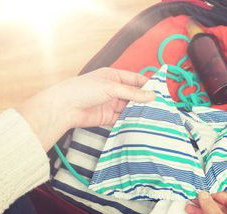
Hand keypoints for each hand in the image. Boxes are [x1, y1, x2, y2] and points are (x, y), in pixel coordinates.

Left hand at [17, 68, 153, 149]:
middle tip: (161, 107)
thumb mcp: (111, 87)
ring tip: (154, 117)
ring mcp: (111, 104)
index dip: (148, 85)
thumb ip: (132, 93)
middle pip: (134, 95)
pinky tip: (141, 124)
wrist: (64, 107)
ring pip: (130, 108)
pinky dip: (131, 121)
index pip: (135, 79)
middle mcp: (113, 89)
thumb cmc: (84, 90)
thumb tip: (152, 96)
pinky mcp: (108, 117)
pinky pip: (123, 119)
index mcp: (113, 76)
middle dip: (146, 100)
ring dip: (139, 112)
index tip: (161, 92)